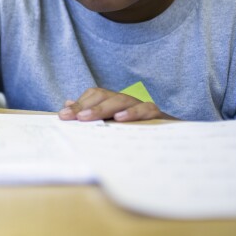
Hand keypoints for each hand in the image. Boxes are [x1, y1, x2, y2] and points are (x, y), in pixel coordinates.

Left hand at [58, 87, 174, 121]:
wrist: (173, 140)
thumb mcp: (112, 126)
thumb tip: (66, 104)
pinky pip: (147, 109)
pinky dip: (134, 113)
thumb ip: (91, 114)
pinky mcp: (158, 115)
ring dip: (102, 108)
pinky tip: (120, 119)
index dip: (78, 103)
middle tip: (71, 117)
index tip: (63, 116)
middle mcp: (127, 101)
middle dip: (85, 106)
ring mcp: (142, 105)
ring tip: (86, 117)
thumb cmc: (137, 132)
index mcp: (115, 102)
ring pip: (121, 100)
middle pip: (104, 95)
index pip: (94, 95)